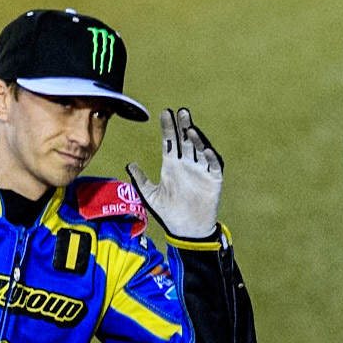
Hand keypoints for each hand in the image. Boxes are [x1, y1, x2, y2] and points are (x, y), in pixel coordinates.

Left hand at [127, 108, 223, 238]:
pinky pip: (213, 166)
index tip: (164, 113)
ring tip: (190, 129)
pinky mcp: (213, 180)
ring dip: (196, 139)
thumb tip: (129, 164)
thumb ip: (141, 180)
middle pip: (185, 141)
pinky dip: (210, 158)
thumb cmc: (169, 212)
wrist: (186, 230)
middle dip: (183, 126)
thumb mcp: (151, 196)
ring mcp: (201, 170)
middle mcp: (187, 164)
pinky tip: (206, 150)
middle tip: (181, 112)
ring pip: (199, 150)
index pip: (169, 141)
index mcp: (171, 165)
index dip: (167, 128)